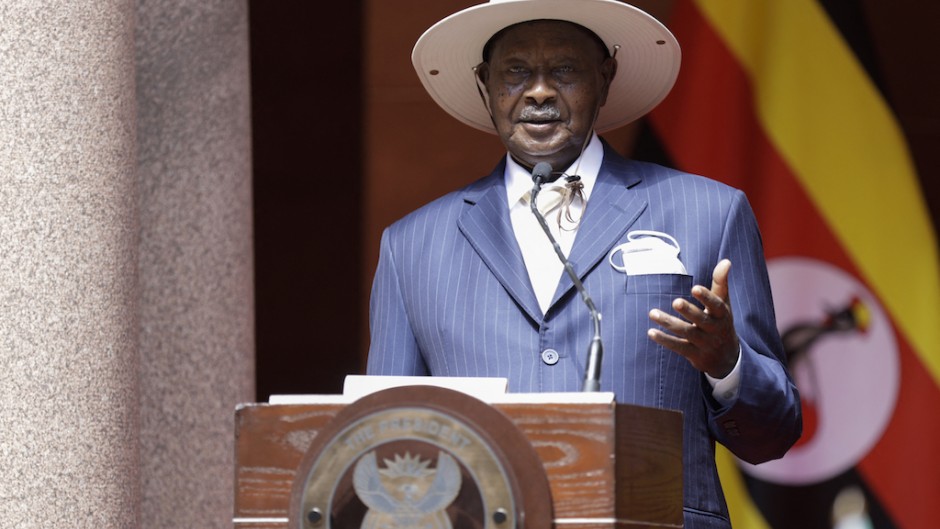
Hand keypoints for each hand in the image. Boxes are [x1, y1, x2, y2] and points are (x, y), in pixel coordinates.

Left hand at [648, 259, 739, 377]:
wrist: (727, 358)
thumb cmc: (721, 323)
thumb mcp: (724, 304)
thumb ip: (721, 283)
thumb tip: (726, 261)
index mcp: (723, 315)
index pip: (716, 305)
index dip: (706, 297)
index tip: (695, 288)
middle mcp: (714, 329)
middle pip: (701, 320)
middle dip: (689, 311)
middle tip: (676, 301)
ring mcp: (704, 343)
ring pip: (686, 333)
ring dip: (668, 323)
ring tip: (652, 313)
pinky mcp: (693, 354)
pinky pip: (678, 346)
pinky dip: (665, 340)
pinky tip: (651, 332)